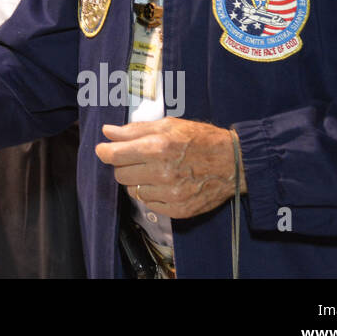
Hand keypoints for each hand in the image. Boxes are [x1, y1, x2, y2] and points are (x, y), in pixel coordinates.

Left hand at [94, 118, 239, 218]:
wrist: (233, 163)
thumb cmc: (200, 140)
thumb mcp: (168, 125)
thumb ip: (134, 130)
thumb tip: (109, 132)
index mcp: (157, 148)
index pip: (114, 155)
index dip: (104, 152)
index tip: (104, 150)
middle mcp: (162, 173)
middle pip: (120, 174)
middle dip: (124, 165)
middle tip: (138, 157)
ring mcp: (171, 194)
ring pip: (133, 191)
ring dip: (139, 180)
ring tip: (156, 170)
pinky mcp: (178, 210)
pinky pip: (149, 204)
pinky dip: (152, 194)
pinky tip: (165, 183)